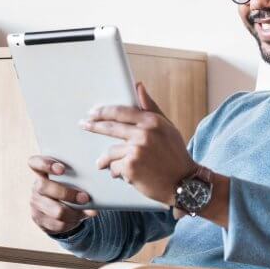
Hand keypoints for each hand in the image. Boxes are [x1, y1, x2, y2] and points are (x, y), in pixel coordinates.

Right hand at [27, 155, 97, 234]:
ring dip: (74, 212)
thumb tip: (97, 193)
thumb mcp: (71, 181)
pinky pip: (58, 224)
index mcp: (42, 172)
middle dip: (67, 193)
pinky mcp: (40, 219)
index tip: (62, 169)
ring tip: (87, 210)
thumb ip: (80, 181)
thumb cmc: (68, 188)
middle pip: (44, 187)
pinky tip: (80, 217)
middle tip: (85, 197)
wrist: (58, 211)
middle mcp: (36, 187)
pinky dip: (72, 222)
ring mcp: (36, 204)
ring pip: (55, 210)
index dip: (45, 164)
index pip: (35, 163)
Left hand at [82, 82, 195, 205]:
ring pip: (110, 152)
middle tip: (84, 125)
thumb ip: (151, 107)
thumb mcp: (167, 127)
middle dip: (93, 126)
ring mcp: (136, 150)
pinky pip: (114, 168)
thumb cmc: (175, 154)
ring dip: (107, 160)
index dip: (103, 111)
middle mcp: (144, 134)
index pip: (121, 112)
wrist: (185, 182)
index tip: (93, 112)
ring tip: (106, 165)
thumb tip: (138, 86)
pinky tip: (127, 175)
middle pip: (110, 128)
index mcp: (152, 121)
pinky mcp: (130, 167)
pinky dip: (118, 172)